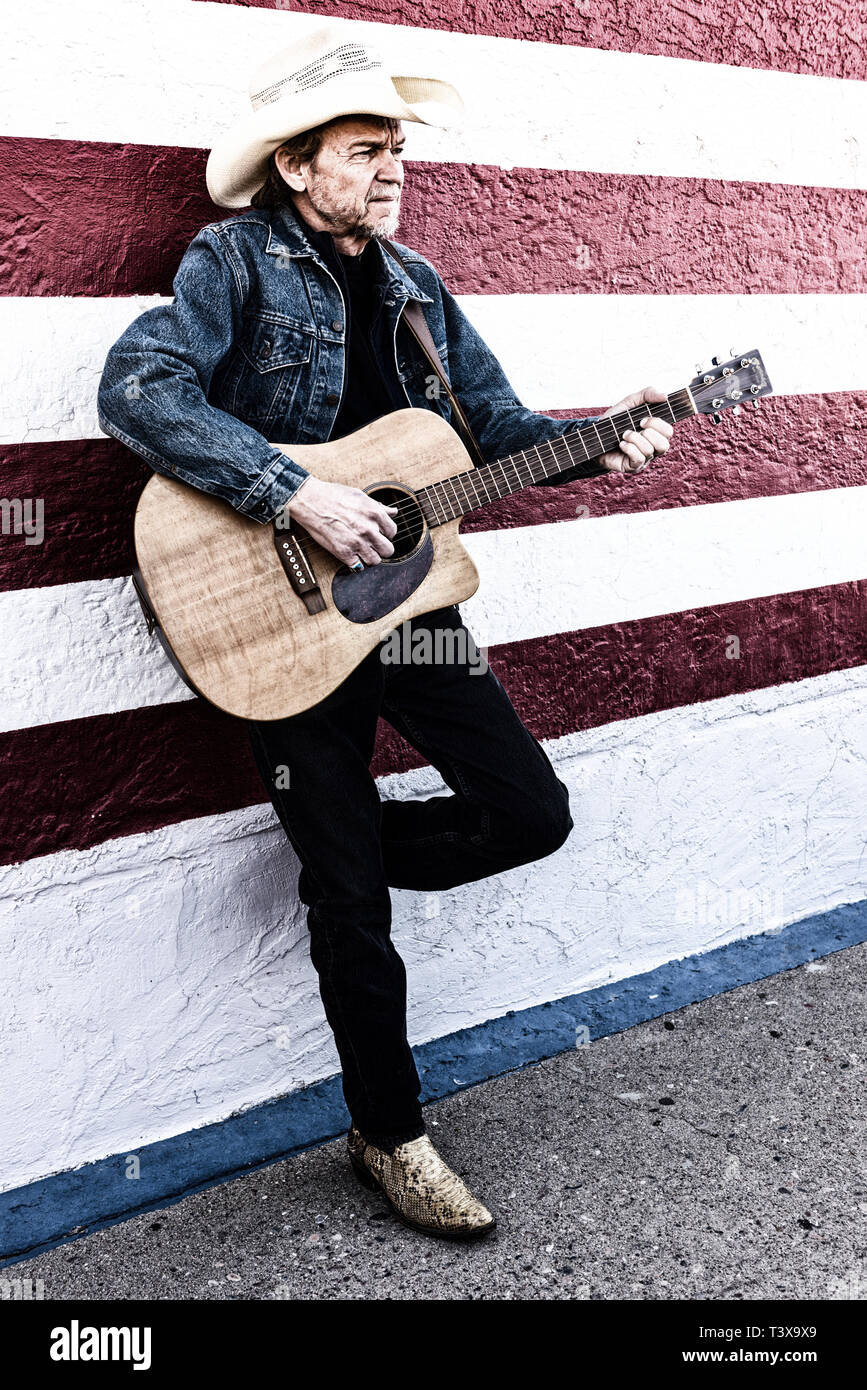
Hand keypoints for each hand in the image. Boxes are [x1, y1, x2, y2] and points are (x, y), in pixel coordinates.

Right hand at [280, 476, 398, 567]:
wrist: (310, 501)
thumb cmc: (332, 495)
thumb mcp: (360, 495)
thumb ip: (378, 507)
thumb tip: (392, 512)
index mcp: (375, 514)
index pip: (392, 532)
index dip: (385, 533)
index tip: (378, 532)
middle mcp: (369, 530)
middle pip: (388, 550)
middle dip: (381, 547)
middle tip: (372, 544)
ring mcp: (357, 543)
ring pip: (375, 561)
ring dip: (369, 557)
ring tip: (361, 550)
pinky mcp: (343, 553)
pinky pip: (358, 567)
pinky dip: (355, 563)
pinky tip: (351, 555)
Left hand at [596, 385, 673, 473]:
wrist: (594, 437)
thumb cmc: (614, 422)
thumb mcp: (630, 402)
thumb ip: (648, 394)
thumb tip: (665, 396)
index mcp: (655, 432)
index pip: (668, 431)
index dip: (657, 424)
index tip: (642, 419)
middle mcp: (652, 447)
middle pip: (665, 445)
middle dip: (649, 433)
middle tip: (636, 427)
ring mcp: (644, 458)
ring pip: (650, 451)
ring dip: (635, 439)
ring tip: (624, 435)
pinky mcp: (633, 466)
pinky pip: (639, 459)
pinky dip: (629, 448)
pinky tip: (621, 444)